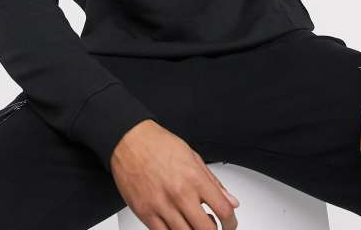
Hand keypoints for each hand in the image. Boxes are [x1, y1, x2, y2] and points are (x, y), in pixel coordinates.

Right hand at [110, 119, 239, 228]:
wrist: (130, 140)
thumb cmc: (159, 144)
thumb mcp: (193, 157)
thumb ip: (213, 182)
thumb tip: (230, 200)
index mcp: (194, 177)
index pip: (223, 210)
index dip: (231, 222)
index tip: (230, 223)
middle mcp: (179, 193)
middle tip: (216, 227)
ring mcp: (161, 205)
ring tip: (196, 224)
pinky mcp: (144, 213)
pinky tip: (179, 225)